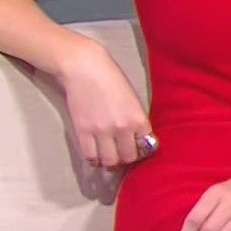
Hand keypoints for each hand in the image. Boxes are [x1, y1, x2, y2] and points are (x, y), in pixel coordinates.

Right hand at [57, 46, 153, 169]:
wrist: (86, 69)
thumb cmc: (113, 80)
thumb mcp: (134, 100)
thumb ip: (137, 121)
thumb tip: (138, 140)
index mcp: (139, 119)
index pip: (147, 148)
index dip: (143, 151)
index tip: (138, 149)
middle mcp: (123, 128)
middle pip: (128, 157)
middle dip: (127, 158)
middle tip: (122, 153)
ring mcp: (102, 131)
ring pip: (110, 161)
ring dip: (110, 161)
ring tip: (109, 155)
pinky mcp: (83, 131)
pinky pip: (90, 156)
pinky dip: (94, 160)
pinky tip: (96, 154)